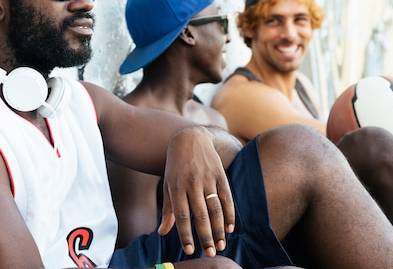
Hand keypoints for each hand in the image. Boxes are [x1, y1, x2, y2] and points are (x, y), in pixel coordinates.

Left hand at [157, 126, 234, 256]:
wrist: (190, 138)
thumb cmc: (176, 166)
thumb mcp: (168, 184)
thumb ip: (168, 210)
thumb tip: (162, 233)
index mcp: (176, 187)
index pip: (181, 216)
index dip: (186, 234)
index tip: (190, 250)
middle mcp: (192, 183)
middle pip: (200, 215)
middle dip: (205, 236)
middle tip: (210, 254)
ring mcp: (207, 178)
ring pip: (215, 208)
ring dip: (219, 229)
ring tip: (221, 244)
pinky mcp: (220, 174)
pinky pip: (227, 198)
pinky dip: (230, 214)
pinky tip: (230, 228)